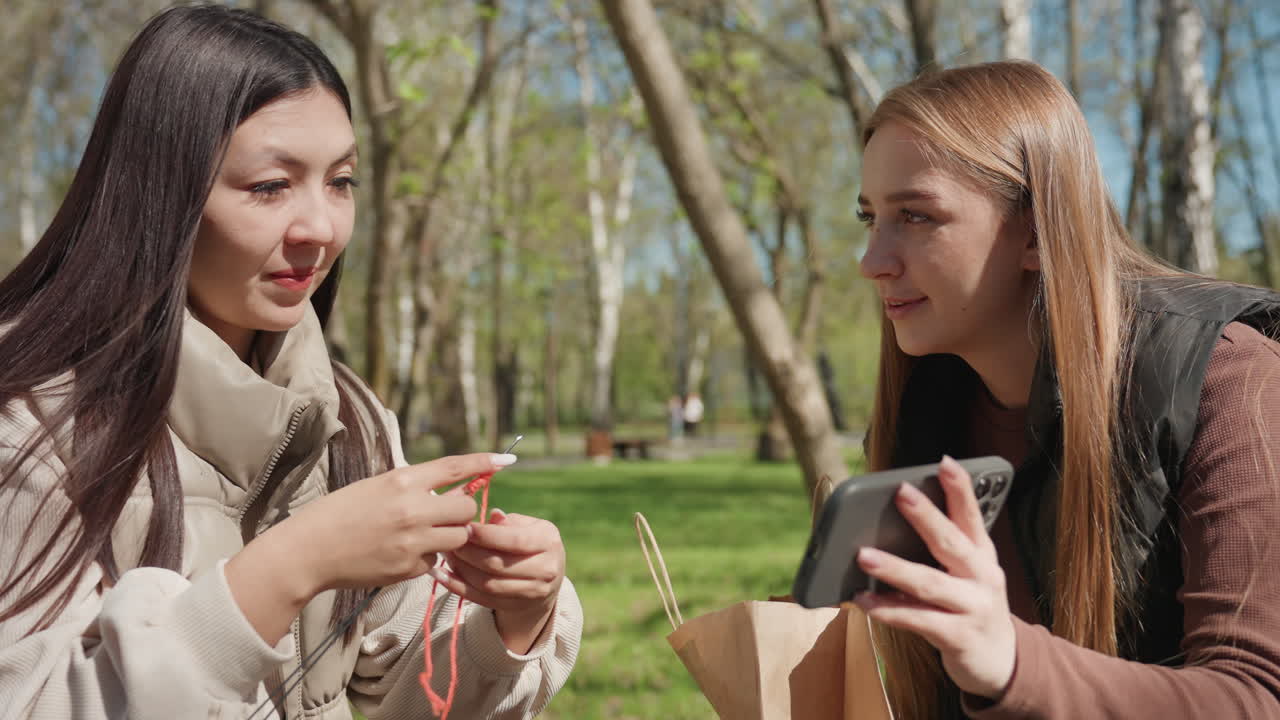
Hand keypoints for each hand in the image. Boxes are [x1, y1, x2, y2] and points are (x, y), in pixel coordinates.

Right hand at [278, 452, 516, 592]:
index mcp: (402, 481)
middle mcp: (412, 509)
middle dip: (461, 513)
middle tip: (444, 517)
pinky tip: (401, 555)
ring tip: (422, 536)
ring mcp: (412, 540)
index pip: (453, 467)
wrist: (310, 551)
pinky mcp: (408, 567)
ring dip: (450, 538)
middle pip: (465, 508)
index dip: (482, 463)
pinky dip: (427, 559)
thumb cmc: (339, 514)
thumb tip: (445, 491)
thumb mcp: (376, 487)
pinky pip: (436, 562)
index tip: (505, 460)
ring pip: (458, 538)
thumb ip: (412, 488)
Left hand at [433, 509, 565, 652]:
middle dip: (468, 552)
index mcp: (548, 542)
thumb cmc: (530, 542)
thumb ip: (508, 522)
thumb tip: (492, 515)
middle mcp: (546, 569)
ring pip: (488, 584)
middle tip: (449, 541)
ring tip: (445, 555)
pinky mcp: (517, 606)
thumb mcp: (527, 526)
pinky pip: (482, 599)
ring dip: (461, 570)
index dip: (486, 535)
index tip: (465, 527)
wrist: (546, 576)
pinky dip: (459, 588)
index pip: (515, 540)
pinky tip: (442, 575)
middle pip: (498, 564)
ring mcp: (533, 591)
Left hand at [852, 455, 1016, 699]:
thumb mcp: (969, 572)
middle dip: (926, 516)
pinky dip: (888, 610)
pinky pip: (918, 620)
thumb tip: (893, 522)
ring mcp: (973, 608)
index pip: (973, 515)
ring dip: (894, 568)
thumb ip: (944, 548)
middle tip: (901, 492)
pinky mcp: (958, 637)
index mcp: (982, 554)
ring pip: (930, 583)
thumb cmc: (972, 604)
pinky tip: (863, 601)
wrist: (1002, 661)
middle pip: (951, 542)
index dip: (960, 489)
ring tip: (863, 555)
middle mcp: (982, 577)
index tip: (944, 463)